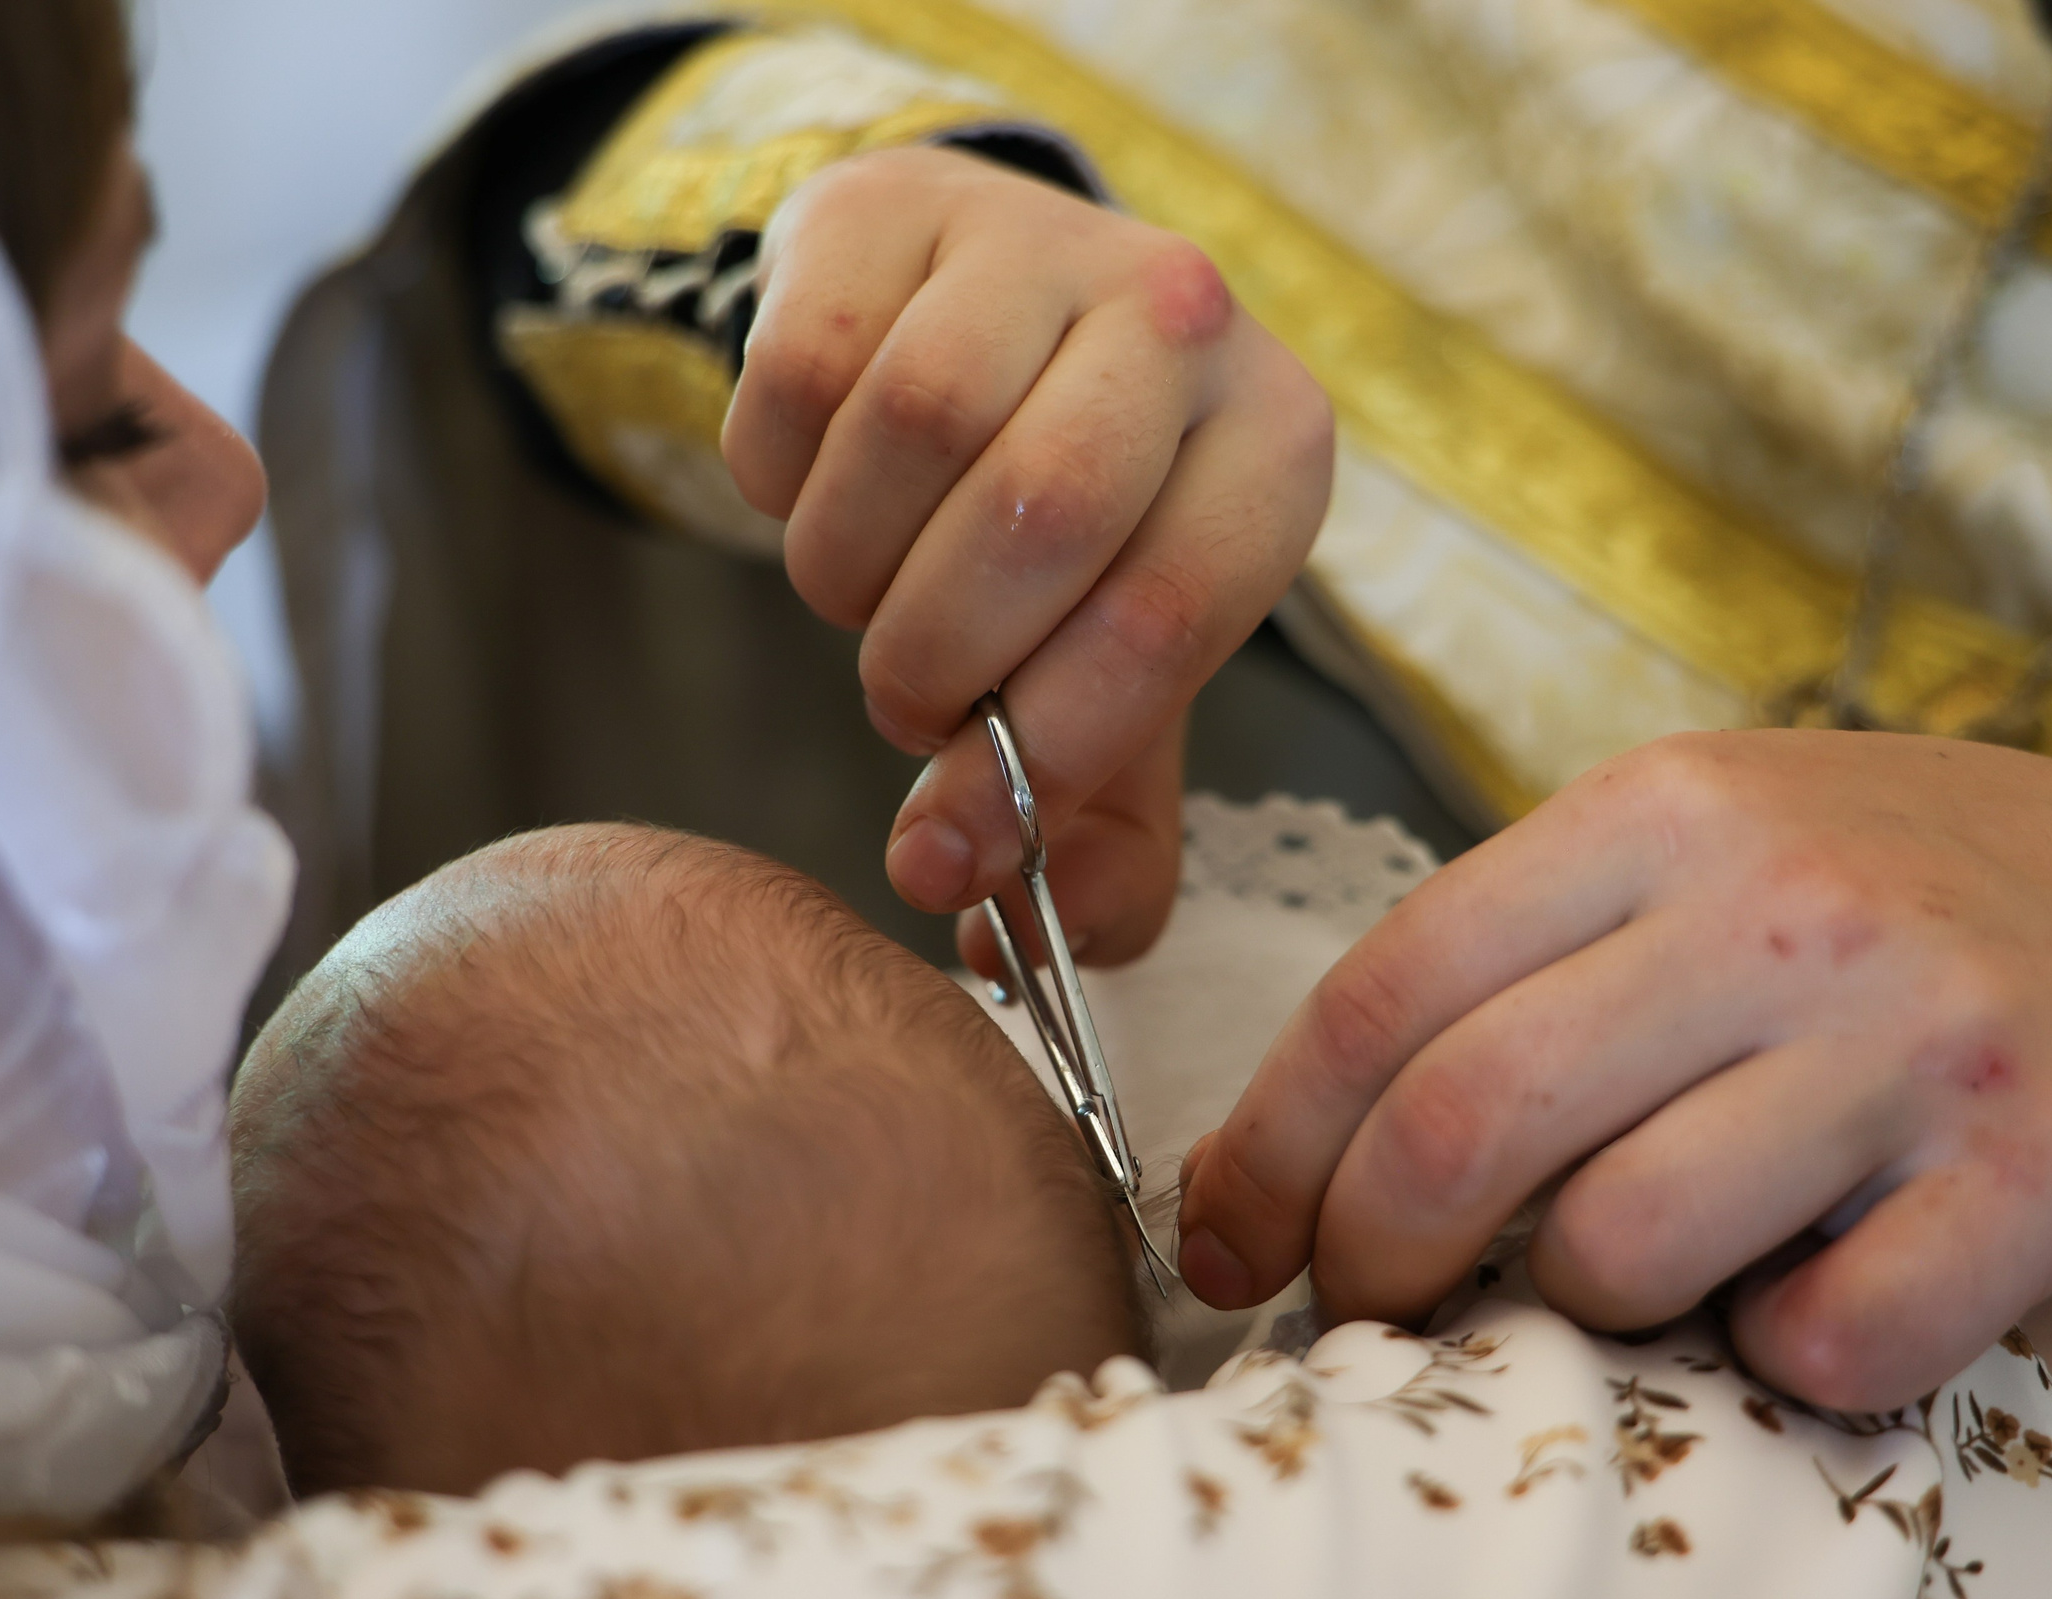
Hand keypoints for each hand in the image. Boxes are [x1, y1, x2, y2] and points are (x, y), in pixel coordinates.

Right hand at [722, 147, 1331, 967]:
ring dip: (847, 578)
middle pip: (1034, 519)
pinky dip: (776, 480)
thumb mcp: (1112, 682)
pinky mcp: (892, 207)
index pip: (1165, 620)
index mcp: (1275, 449)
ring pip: (904, 437)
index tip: (957, 835)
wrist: (982, 320)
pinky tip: (822, 488)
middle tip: (910, 700)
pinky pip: (795, 376)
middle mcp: (1185, 317)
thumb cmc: (1071, 538)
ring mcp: (1039, 238)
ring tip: (868, 599)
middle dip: (935, 663)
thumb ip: (1092, 828)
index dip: (1045, 754)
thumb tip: (998, 937)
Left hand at [1177, 731, 2051, 1408]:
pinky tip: (1790, 1310)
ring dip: (1579, 1306)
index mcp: (1648, 817)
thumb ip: (1499, 963)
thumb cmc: (1848, 889)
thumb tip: (1285, 1155)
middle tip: (1366, 1304)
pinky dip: (1779, 1360)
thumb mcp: (1668, 849)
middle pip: (1470, 1124)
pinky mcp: (2043, 1161)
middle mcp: (1774, 907)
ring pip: (1627, 1243)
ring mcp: (1910, 1033)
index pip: (1384, 993)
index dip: (1271, 1145)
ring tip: (1617, 1278)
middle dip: (1370, 1254)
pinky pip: (1836, 1337)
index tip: (1231, 1242)